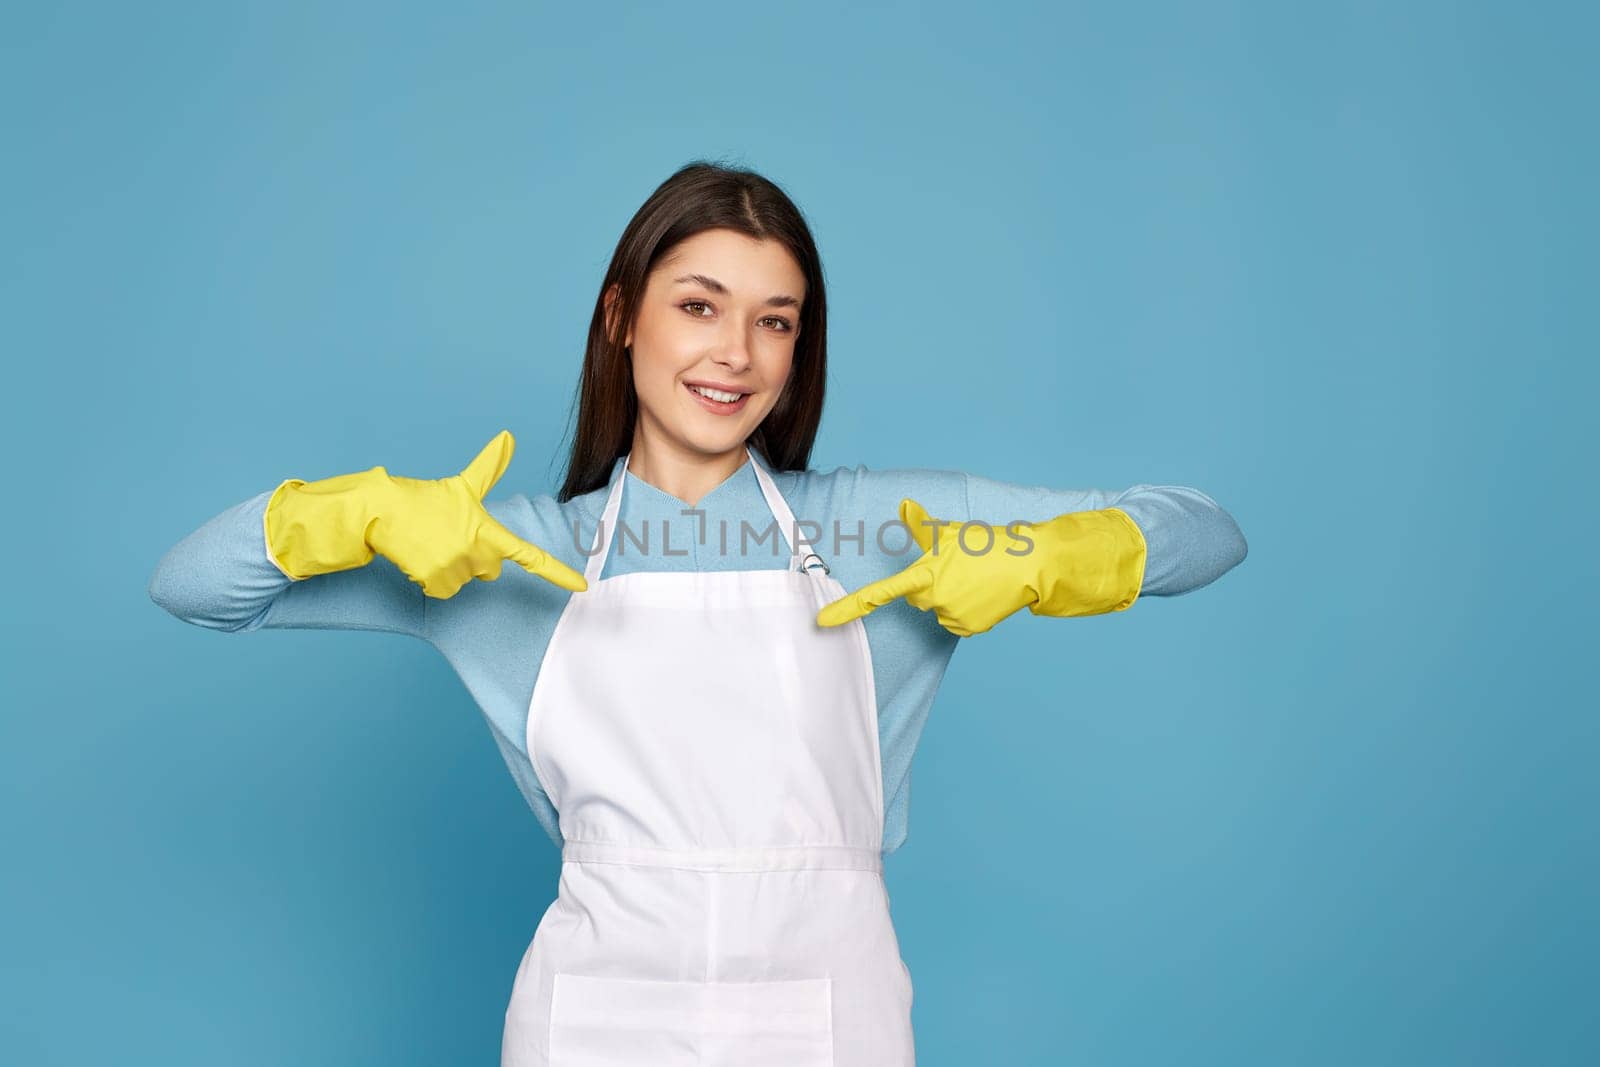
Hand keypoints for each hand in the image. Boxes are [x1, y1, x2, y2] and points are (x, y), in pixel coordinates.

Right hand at [265, 430, 588, 598]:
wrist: (382, 511)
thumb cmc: (426, 499)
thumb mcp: (462, 485)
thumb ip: (490, 466)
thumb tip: (509, 436)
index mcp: (488, 530)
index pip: (530, 555)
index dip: (558, 572)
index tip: (583, 587)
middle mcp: (478, 552)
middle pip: (490, 569)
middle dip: (473, 556)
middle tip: (449, 534)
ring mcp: (457, 568)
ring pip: (464, 580)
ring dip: (449, 566)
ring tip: (431, 543)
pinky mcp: (435, 581)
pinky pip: (442, 590)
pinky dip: (431, 578)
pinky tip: (421, 557)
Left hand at [815, 496, 1145, 636]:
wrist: (1029, 565)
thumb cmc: (989, 544)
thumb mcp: (953, 532)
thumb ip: (922, 525)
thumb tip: (902, 506)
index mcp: (925, 573)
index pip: (880, 592)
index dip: (849, 608)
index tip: (822, 622)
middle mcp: (933, 597)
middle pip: (916, 595)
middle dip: (929, 583)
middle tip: (958, 567)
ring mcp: (949, 615)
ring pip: (936, 608)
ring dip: (948, 596)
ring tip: (974, 579)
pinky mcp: (966, 628)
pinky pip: (954, 620)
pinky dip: (964, 609)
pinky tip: (982, 594)